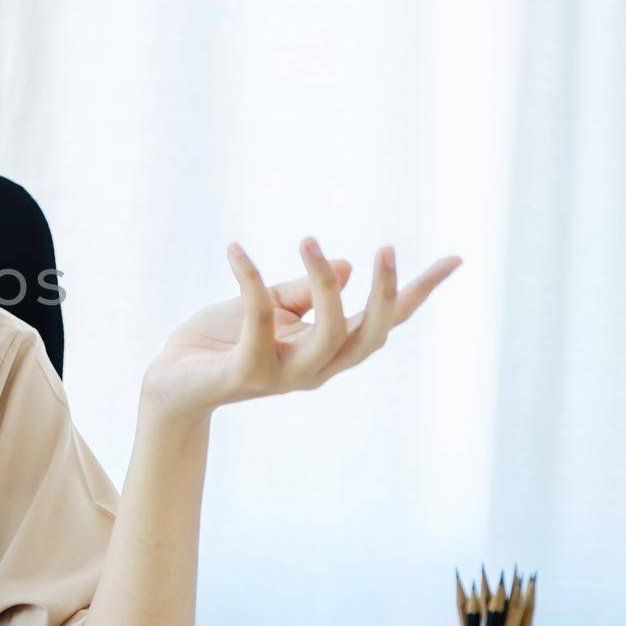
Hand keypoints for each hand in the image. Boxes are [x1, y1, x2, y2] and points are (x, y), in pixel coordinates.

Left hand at [141, 236, 462, 419]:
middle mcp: (314, 367)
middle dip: (386, 294)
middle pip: (371, 335)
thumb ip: (303, 293)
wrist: (170, 383)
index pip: (383, 321)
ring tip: (309, 241)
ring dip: (325, 284)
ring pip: (329, 332)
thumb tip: (349, 266)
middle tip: (386, 249)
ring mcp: (283, 375)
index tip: (455, 258)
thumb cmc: (221, 341)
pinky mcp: (245, 372)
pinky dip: (250, 279)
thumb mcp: (268, 307)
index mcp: (327, 349)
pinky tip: (235, 251)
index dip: (418, 292)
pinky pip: (258, 319)